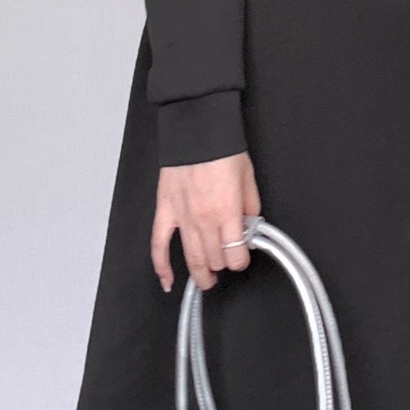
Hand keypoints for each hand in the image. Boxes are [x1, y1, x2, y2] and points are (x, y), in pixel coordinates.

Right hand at [151, 151, 260, 293]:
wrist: (196, 128)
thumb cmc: (221, 148)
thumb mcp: (248, 178)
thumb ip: (250, 206)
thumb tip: (249, 224)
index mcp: (226, 211)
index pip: (235, 255)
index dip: (241, 261)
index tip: (242, 257)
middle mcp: (204, 218)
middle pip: (215, 259)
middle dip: (223, 265)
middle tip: (226, 265)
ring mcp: (182, 216)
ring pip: (191, 258)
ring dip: (200, 274)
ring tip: (206, 281)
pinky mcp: (165, 210)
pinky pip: (159, 244)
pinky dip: (162, 265)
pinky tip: (168, 279)